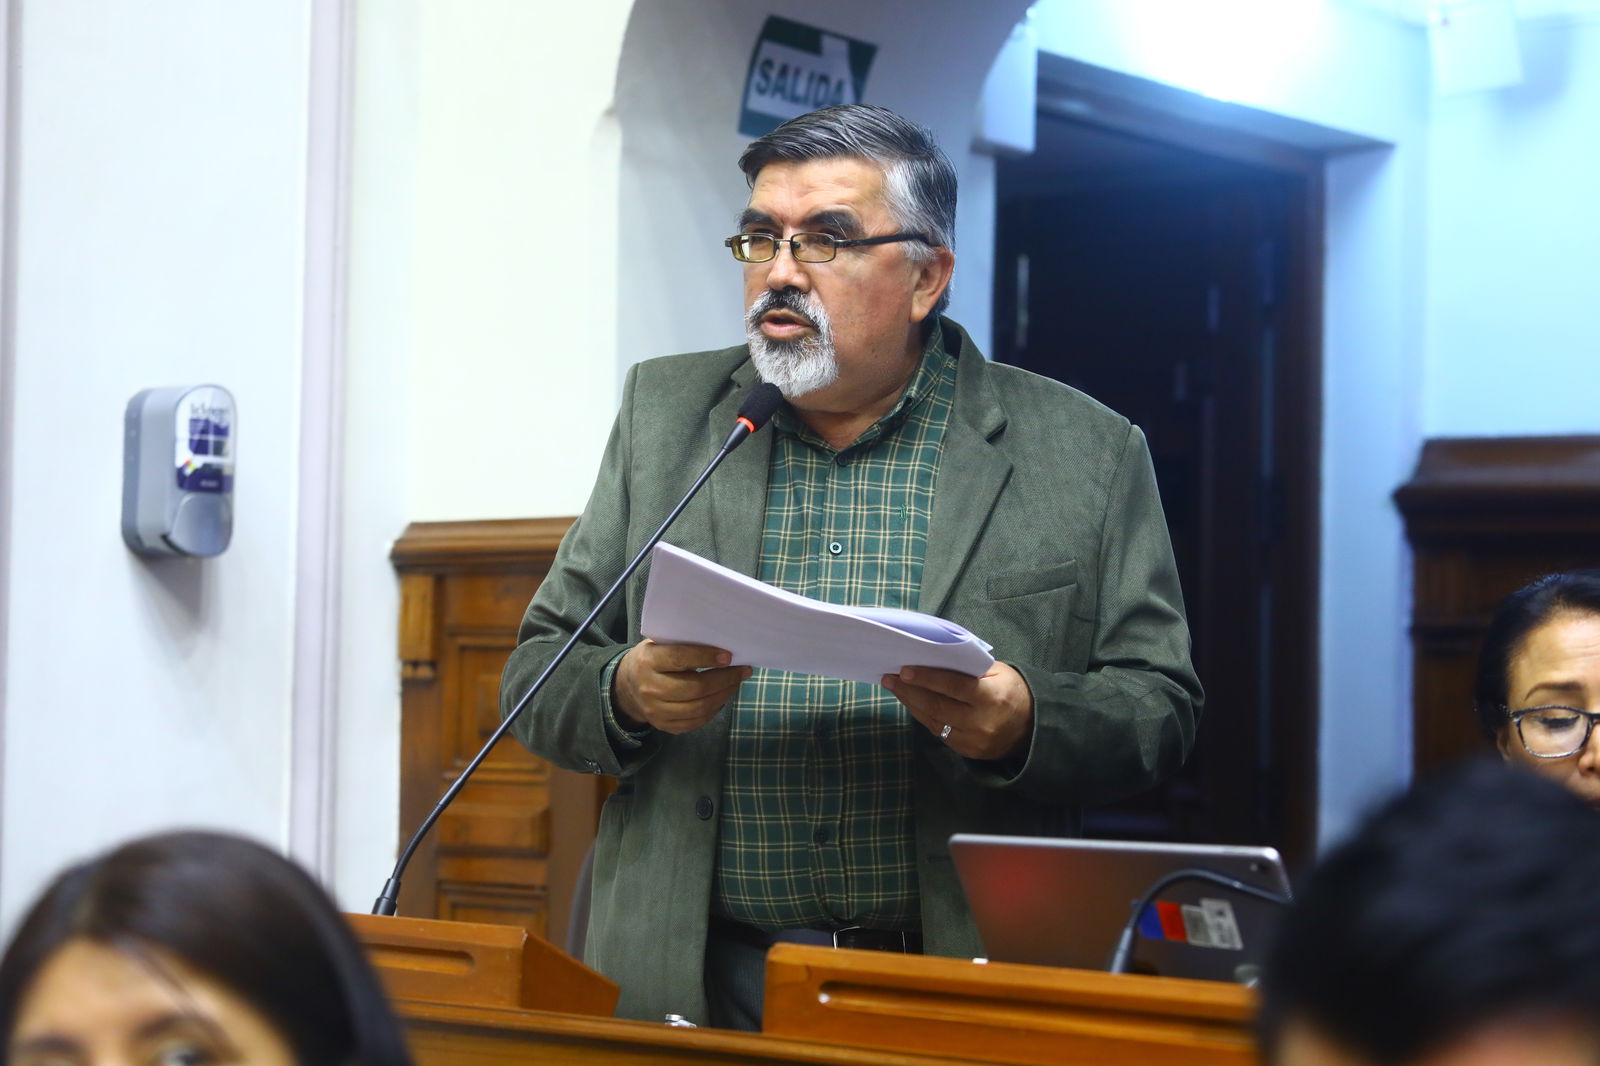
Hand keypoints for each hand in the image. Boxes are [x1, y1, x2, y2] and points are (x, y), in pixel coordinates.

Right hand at [614, 640, 751, 734]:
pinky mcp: (665, 726)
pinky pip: (697, 721)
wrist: (627, 688)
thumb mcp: (658, 644)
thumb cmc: (652, 659)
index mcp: (648, 661)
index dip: (706, 657)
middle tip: (743, 670)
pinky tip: (723, 696)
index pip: (679, 659)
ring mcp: (656, 711)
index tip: (729, 656)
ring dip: (724, 695)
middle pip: (695, 688)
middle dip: (724, 679)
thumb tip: (722, 644)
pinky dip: (715, 709)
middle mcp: (650, 688)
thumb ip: (682, 644)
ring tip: (737, 683)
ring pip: (699, 707)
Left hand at [882, 662, 1033, 760]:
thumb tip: (932, 660)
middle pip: (937, 706)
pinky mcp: (967, 752)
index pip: (954, 687)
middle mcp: (981, 722)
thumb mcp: (998, 672)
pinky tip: (912, 703)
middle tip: (889, 677)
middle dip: (909, 691)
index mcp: (991, 698)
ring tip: (895, 688)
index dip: (927, 678)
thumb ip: (968, 669)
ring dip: (911, 703)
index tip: (904, 670)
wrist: (1033, 727)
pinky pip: (938, 732)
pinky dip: (923, 716)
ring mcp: (973, 741)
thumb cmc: (1012, 690)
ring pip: (933, 721)